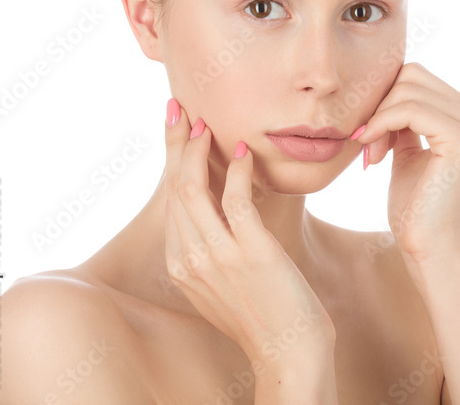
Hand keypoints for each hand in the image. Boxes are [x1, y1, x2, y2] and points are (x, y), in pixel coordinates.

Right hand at [163, 98, 335, 375]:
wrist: (288, 352)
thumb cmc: (266, 311)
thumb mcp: (226, 278)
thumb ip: (215, 244)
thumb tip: (224, 204)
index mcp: (180, 263)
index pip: (170, 199)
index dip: (173, 159)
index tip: (178, 127)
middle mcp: (188, 259)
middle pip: (174, 187)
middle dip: (175, 143)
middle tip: (180, 107)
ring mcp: (216, 257)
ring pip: (192, 190)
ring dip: (198, 151)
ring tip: (207, 123)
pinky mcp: (250, 253)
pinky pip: (236, 201)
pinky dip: (238, 172)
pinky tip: (245, 152)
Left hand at [350, 63, 459, 264]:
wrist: (429, 248)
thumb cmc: (416, 208)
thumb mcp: (408, 153)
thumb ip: (405, 121)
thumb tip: (387, 88)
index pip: (415, 76)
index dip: (384, 100)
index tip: (367, 136)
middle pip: (411, 74)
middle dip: (380, 105)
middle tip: (366, 143)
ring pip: (407, 88)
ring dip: (377, 118)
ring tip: (370, 153)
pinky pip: (409, 109)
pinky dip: (381, 124)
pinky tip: (372, 152)